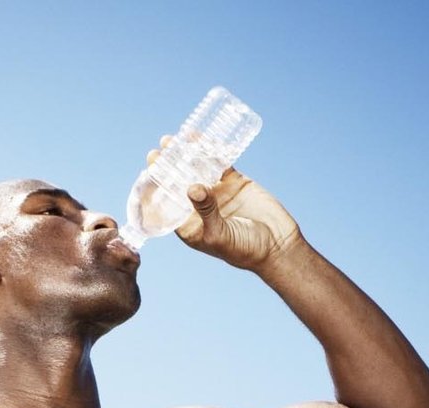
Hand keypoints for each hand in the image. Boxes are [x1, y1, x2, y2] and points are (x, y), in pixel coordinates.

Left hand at [145, 137, 304, 271]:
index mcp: (190, 224)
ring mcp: (217, 192)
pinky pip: (220, 163)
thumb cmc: (244, 250)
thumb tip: (191, 187)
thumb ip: (206, 211)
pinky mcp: (234, 182)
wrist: (278, 246)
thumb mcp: (220, 234)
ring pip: (198, 169)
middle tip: (160, 148)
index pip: (167, 202)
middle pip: (179, 182)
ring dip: (186, 154)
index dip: (157, 185)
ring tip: (174, 139)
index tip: (150, 168)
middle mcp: (200, 207)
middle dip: (169, 165)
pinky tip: (200, 138)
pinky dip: (210, 150)